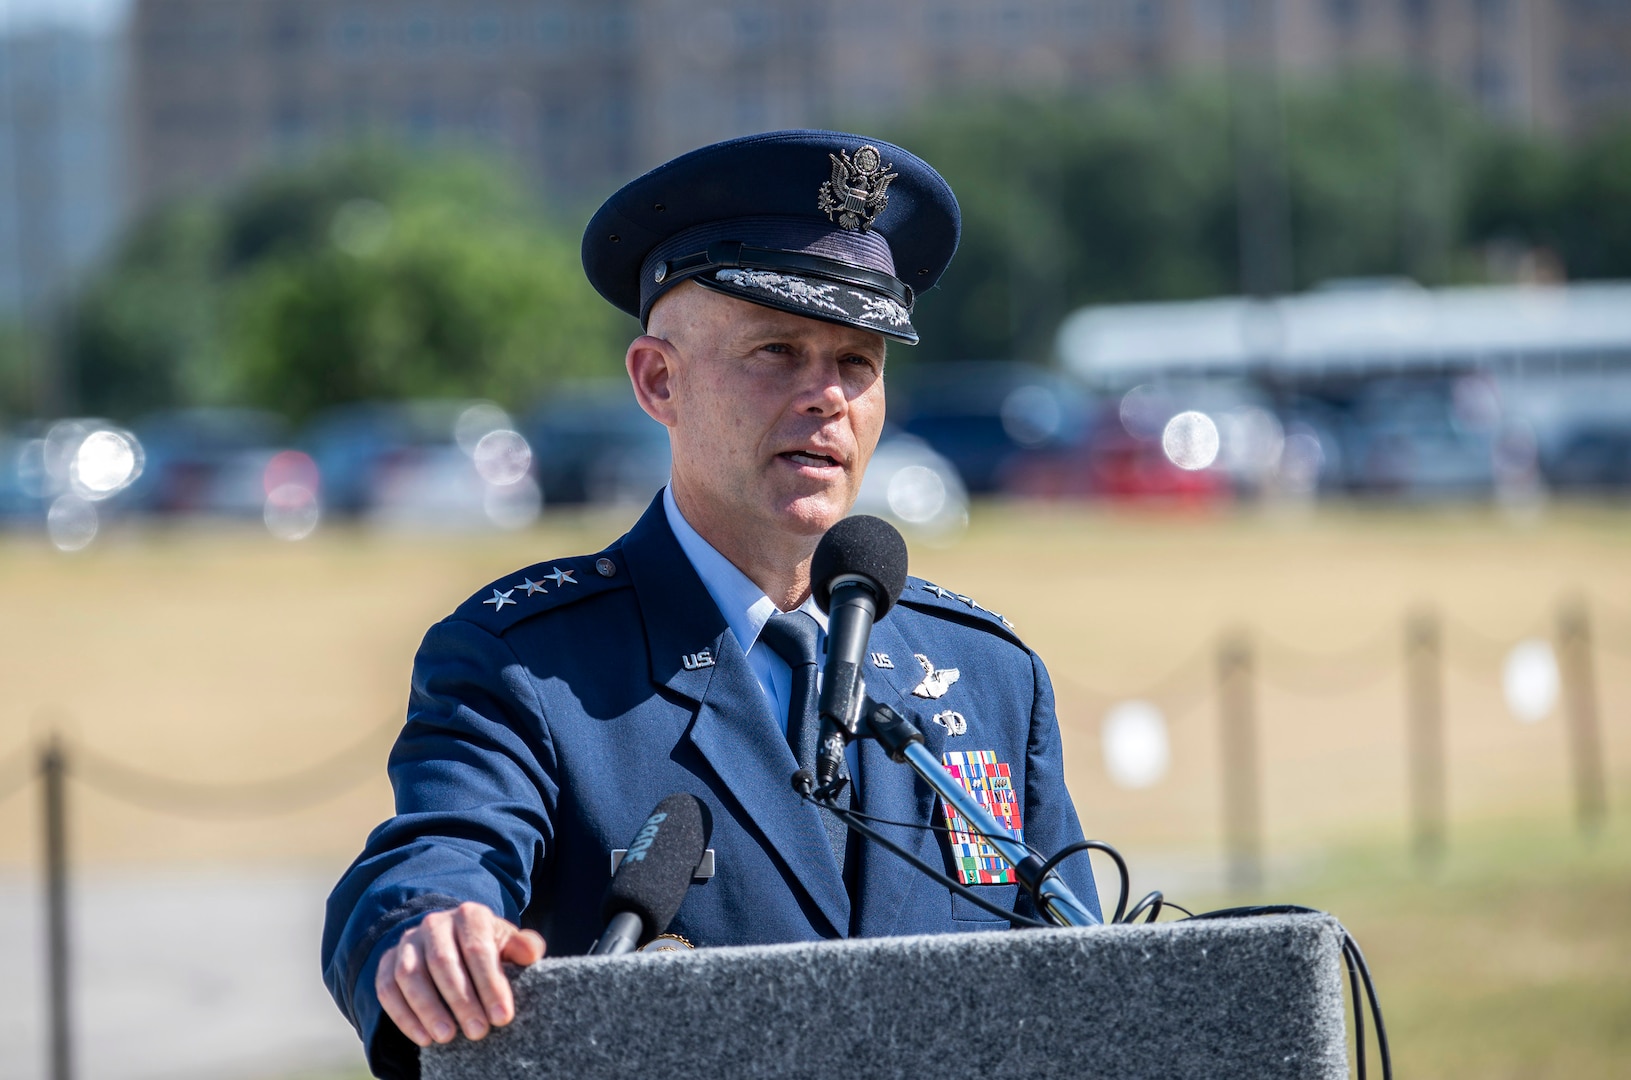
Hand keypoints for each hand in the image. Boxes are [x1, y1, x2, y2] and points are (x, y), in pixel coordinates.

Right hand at [374, 901, 545, 1046]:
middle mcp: (435, 923)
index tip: (502, 1017)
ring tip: (448, 1037)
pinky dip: (403, 1016)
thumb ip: (523, 947)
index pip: (478, 949)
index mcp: (470, 915)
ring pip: (411, 975)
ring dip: (428, 1009)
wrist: (452, 943)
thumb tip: (531, 953)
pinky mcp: (387, 961)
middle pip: (443, 962)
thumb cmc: (488, 949)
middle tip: (478, 1032)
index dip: (490, 984)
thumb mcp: (509, 944)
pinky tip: (423, 1037)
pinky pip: (387, 988)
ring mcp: (408, 941)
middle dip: (462, 1001)